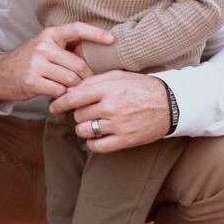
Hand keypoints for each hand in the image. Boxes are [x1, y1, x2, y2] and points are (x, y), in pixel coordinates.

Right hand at [0, 22, 114, 102]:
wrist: (1, 74)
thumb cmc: (31, 61)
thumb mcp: (46, 46)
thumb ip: (67, 47)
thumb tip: (99, 52)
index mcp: (50, 34)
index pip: (77, 29)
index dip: (96, 34)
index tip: (113, 41)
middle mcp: (43, 46)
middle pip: (78, 65)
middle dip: (86, 78)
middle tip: (87, 84)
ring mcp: (36, 63)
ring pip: (70, 80)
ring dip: (74, 88)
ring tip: (71, 90)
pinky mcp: (32, 80)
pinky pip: (59, 90)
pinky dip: (62, 95)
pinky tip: (58, 95)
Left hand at [49, 71, 172, 151]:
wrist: (170, 103)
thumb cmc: (141, 87)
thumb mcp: (118, 76)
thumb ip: (93, 82)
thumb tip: (69, 90)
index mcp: (107, 89)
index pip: (73, 98)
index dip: (59, 103)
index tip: (53, 107)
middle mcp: (110, 107)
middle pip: (78, 115)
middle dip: (78, 114)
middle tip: (85, 112)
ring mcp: (117, 125)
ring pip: (84, 131)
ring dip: (84, 129)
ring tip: (91, 124)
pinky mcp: (124, 140)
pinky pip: (97, 146)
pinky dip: (93, 143)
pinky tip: (97, 137)